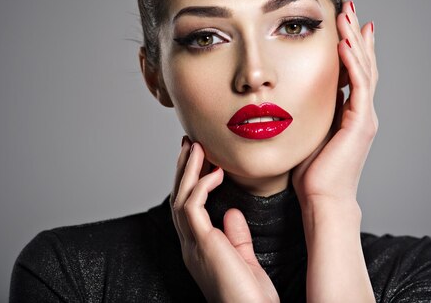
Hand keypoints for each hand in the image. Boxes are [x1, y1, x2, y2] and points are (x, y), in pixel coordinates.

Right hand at [170, 137, 279, 302]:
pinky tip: (214, 171)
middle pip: (179, 199)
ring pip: (181, 198)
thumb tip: (231, 212)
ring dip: (188, 170)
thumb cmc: (252, 299)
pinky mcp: (202, 245)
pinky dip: (201, 186)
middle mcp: (190, 246)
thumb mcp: (245, 261)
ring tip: (195, 145)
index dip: (191, 182)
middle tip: (190, 143)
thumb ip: (236, 237)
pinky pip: (193, 207)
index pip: (188, 208)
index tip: (201, 159)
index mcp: (199, 249)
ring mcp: (193, 246)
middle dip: (184, 170)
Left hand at [292, 0, 377, 207]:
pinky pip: (357, 85)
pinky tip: (345, 44)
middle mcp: (361, 111)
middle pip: (363, 63)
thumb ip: (311, 112)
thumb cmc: (312, 172)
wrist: (322, 198)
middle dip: (356, 35)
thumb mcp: (310, 132)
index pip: (353, 71)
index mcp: (350, 112)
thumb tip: (296, 96)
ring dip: (355, 40)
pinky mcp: (360, 122)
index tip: (345, 25)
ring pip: (363, 68)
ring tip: (350, 16)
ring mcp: (364, 116)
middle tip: (352, 9)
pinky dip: (352, 63)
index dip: (350, 46)